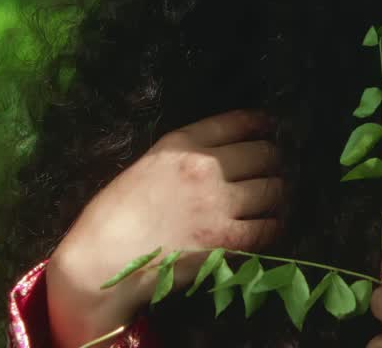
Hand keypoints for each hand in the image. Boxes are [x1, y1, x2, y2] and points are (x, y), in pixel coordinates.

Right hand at [47, 109, 284, 347]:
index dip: (263, 124)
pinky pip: (268, 228)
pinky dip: (275, 225)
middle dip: (275, 160)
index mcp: (181, 143)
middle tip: (279, 168)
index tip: (273, 128)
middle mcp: (204, 167)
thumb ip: (183, 155)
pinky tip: (273, 225)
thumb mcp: (147, 164)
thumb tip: (222, 156)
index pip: (238, 122)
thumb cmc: (114, 214)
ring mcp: (217, 204)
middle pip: (264, 154)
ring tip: (279, 196)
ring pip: (273, 189)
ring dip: (280, 192)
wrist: (102, 259)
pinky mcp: (225, 241)